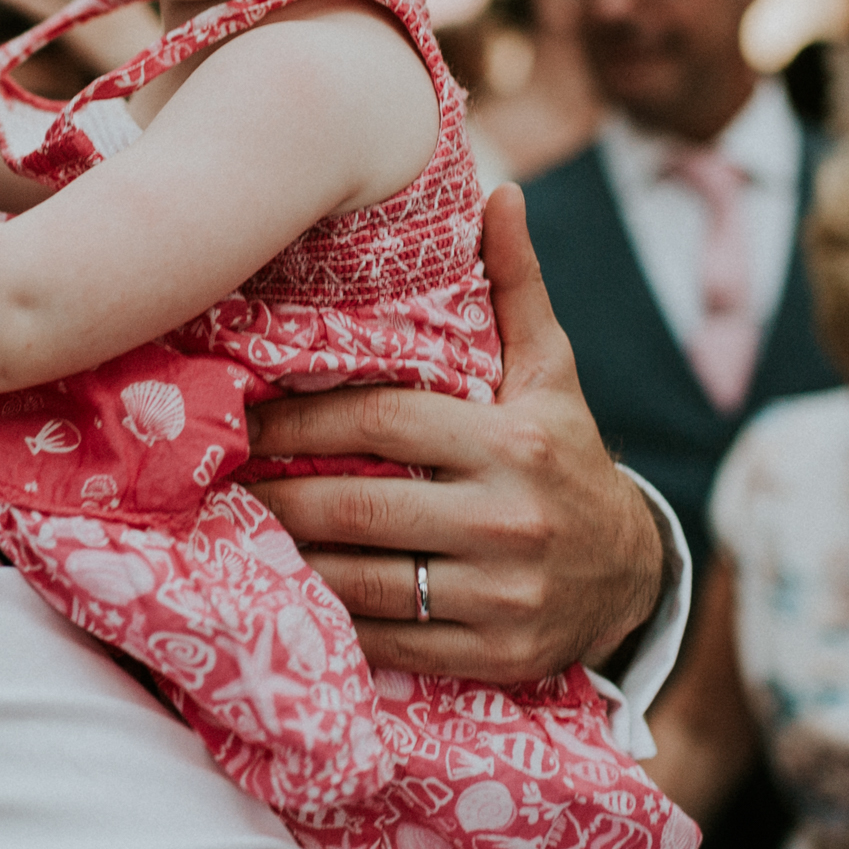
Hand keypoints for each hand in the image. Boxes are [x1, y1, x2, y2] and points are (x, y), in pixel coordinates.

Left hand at [249, 184, 663, 683]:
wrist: (632, 571)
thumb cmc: (566, 454)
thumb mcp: (551, 372)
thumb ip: (517, 287)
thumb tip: (500, 192)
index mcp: (513, 443)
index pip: (381, 423)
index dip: (301, 420)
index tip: (244, 417)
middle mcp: (508, 520)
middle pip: (355, 507)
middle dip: (276, 495)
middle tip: (216, 481)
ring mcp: (501, 596)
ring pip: (361, 581)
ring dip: (289, 561)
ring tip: (236, 535)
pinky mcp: (495, 656)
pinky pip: (388, 640)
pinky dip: (332, 621)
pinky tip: (288, 598)